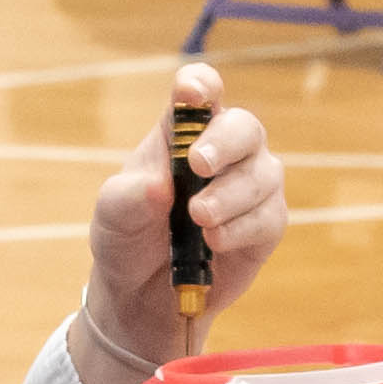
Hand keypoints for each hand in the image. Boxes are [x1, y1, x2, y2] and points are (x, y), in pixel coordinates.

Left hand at [74, 59, 289, 380]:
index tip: (190, 94)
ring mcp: (250, 186)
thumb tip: (160, 186)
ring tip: (198, 219)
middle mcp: (223, 151)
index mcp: (180, 134)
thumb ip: (129, 197)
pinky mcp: (266, 224)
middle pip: (244, 126)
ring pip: (263, 173)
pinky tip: (213, 243)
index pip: (200, 92)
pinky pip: (269, 217)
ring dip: (229, 195)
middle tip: (197, 165)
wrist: (142, 296)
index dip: (200, 86)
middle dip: (224, 142)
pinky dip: (240, 229)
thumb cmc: (127, 239)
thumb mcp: (113, 217)